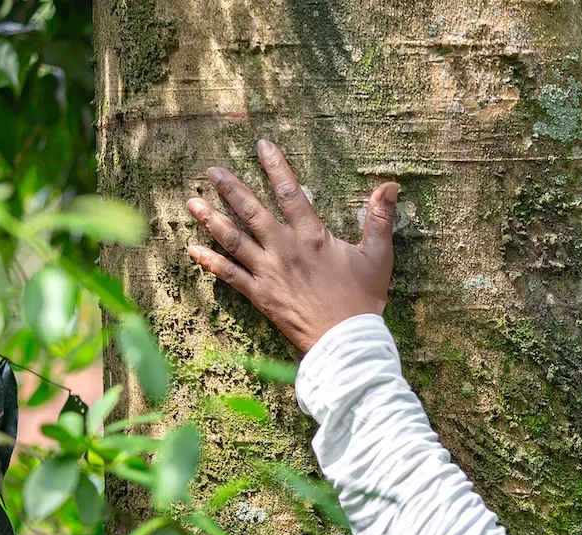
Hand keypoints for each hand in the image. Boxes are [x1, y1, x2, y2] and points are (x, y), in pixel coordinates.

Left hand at [185, 139, 399, 352]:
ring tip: (191, 202)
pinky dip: (210, 262)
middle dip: (230, 188)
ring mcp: (269, 272)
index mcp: (312, 237)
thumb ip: (380, 218)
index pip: (290, 193)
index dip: (276, 167)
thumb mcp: (378, 256)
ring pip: (233, 240)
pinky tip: (192, 250)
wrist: (346, 341)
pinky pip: (230, 276)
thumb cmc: (363, 299)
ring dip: (211, 219)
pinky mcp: (261, 296)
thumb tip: (390, 186)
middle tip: (211, 171)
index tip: (262, 146)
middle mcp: (285, 249)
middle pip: (252, 212)